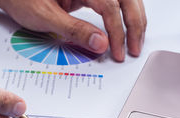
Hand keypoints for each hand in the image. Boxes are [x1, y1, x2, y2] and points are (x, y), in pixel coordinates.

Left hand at [0, 0, 146, 61]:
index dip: (116, 30)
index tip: (116, 51)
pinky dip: (120, 17)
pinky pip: (112, 3)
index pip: (109, 5)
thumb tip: (100, 44)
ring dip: (132, 19)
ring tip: (133, 42)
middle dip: (134, 23)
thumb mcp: (46, 17)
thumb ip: (74, 30)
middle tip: (133, 49)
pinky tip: (123, 32)